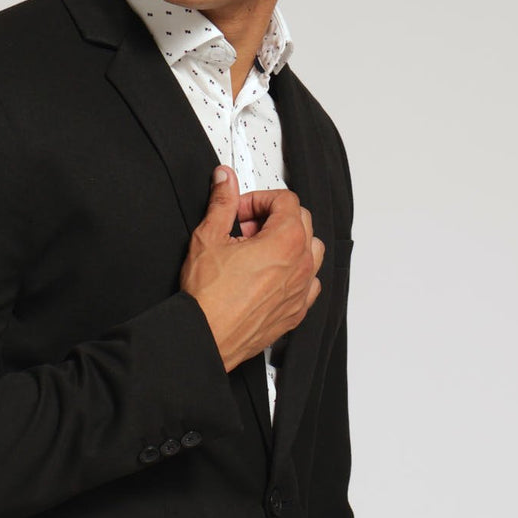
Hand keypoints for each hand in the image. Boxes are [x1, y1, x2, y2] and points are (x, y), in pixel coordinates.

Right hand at [179, 164, 324, 372]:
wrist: (206, 336)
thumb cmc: (208, 297)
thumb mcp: (208, 237)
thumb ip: (222, 202)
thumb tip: (225, 181)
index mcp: (286, 241)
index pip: (286, 200)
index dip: (259, 199)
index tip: (240, 211)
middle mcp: (301, 265)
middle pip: (302, 221)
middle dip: (273, 218)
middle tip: (245, 228)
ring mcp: (302, 290)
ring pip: (312, 251)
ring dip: (289, 243)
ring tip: (259, 250)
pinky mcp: (297, 311)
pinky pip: (309, 283)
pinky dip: (294, 274)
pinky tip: (269, 276)